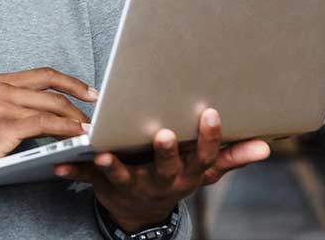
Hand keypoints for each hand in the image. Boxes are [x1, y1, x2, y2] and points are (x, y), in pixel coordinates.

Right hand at [0, 67, 97, 176]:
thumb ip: (13, 103)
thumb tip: (46, 111)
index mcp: (0, 81)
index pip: (44, 74)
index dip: (71, 81)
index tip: (89, 91)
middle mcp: (3, 88)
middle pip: (52, 88)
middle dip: (79, 101)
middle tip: (96, 114)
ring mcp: (3, 105)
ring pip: (52, 106)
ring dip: (76, 118)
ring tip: (89, 129)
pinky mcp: (5, 125)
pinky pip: (44, 124)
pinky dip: (64, 128)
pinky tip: (75, 135)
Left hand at [52, 108, 270, 231]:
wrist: (140, 211)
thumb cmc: (175, 177)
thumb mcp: (204, 171)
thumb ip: (232, 157)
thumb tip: (267, 146)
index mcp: (187, 173)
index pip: (203, 156)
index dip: (208, 137)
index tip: (210, 113)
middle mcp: (162, 182)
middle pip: (166, 168)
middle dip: (166, 153)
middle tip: (164, 134)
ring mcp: (132, 185)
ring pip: (123, 176)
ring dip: (113, 167)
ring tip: (101, 154)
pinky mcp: (104, 186)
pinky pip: (86, 180)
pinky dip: (72, 172)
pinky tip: (58, 165)